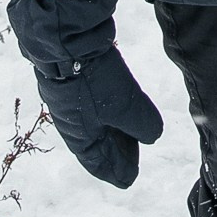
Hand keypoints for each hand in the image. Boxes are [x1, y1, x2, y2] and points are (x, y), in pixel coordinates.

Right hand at [7, 0, 164, 185]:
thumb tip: (152, 136)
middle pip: (98, 144)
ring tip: (132, 134)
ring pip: (97, 122)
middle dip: (117, 152)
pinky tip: (119, 105)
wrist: (64, 36)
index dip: (117, 171)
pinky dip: (109, 110)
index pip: (99, 163)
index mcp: (80, 136)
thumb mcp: (124, 105)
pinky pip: (95, 103)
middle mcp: (73, 121)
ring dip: (115, 130)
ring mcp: (71, 99)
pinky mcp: (74, 78)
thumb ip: (141, 124)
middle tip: (132, 160)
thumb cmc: (92, 78)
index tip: (128, 180)